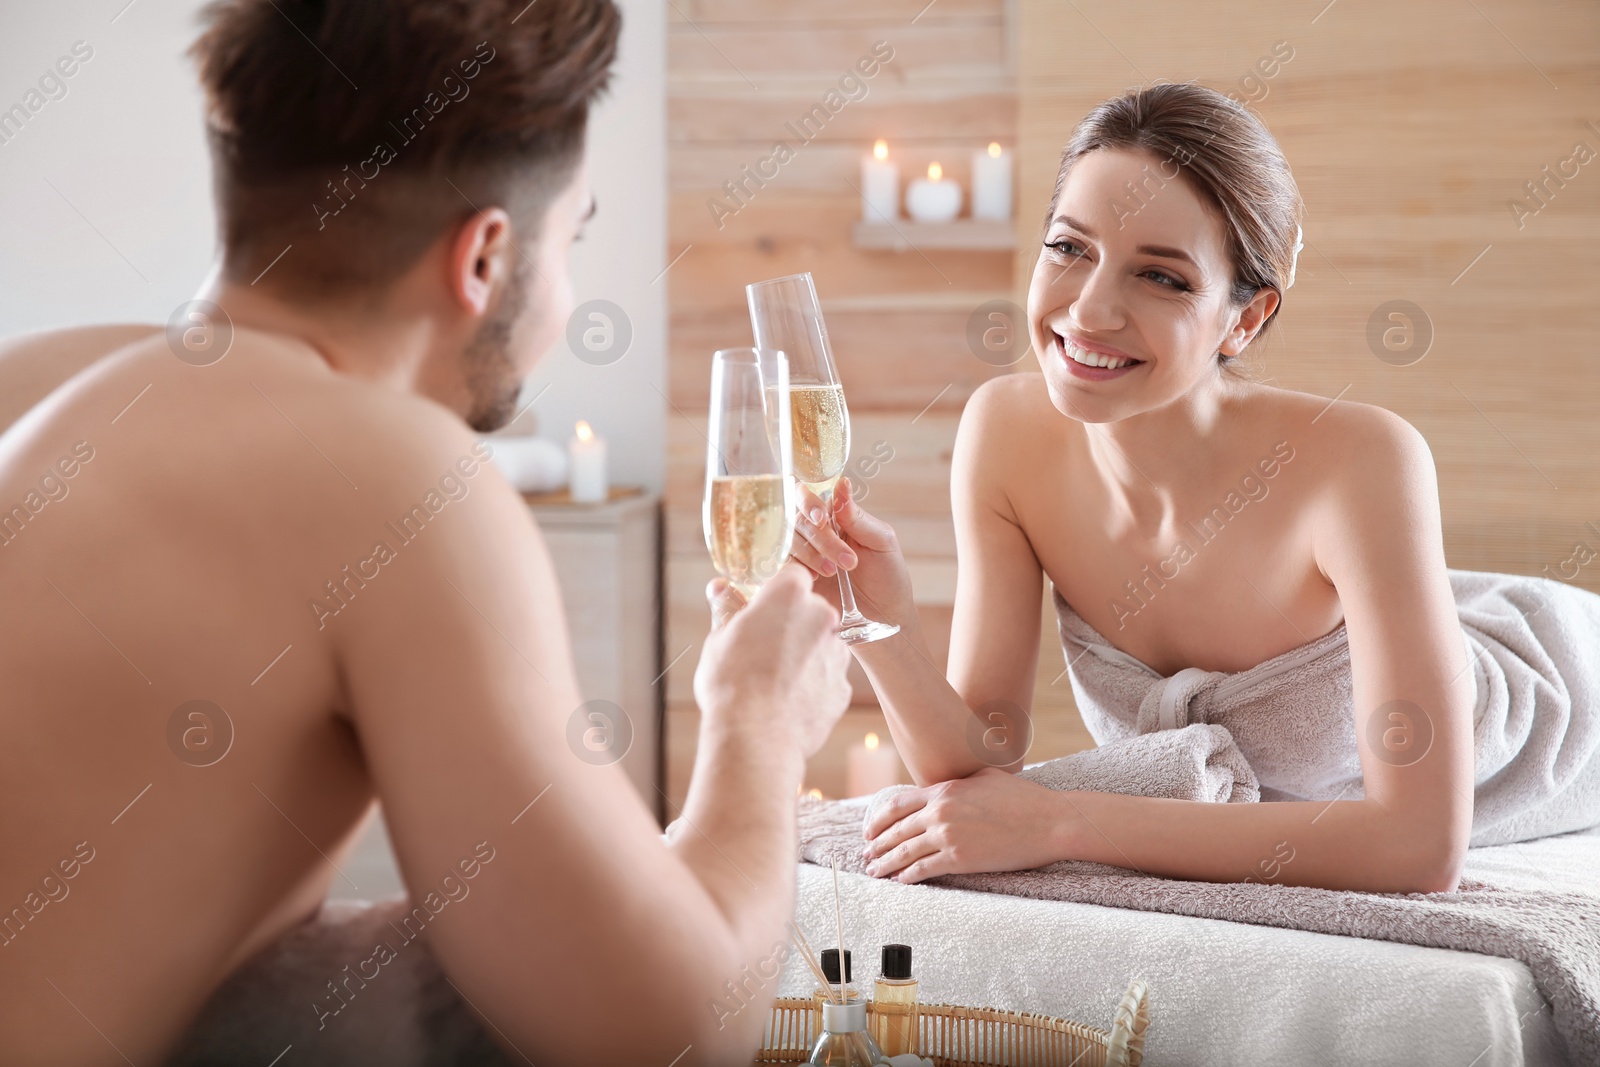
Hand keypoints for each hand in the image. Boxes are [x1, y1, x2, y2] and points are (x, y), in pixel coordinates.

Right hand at [693, 562, 853, 759]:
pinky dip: (812, 686)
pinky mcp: (843, 688)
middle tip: (762, 648)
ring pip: (821, 645)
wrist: (756, 737)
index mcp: (790, 594)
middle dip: (791, 624)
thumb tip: (721, 587)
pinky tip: (787, 701)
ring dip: (803, 654)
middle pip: (810, 610)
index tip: (759, 610)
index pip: (791, 576)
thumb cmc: (732, 682)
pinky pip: (826, 678)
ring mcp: (837, 654)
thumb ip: (728, 608)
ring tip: (773, 680)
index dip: (774, 593)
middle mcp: (823, 617)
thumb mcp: (719, 637)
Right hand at [791, 476, 913, 623]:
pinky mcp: (794, 579)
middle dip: (821, 539)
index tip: (822, 518)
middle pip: (797, 520)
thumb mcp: (881, 542)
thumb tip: (842, 484)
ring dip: (810, 556)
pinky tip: (815, 580)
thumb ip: (857, 516)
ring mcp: (801, 556)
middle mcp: (813, 533)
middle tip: (847, 561)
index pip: (808, 496)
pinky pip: (780, 567)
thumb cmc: (888, 576)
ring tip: (834, 573)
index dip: (808, 503)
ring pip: (788, 542)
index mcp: (834, 517)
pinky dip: (795, 571)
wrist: (884, 618)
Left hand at [861, 767, 1070, 882]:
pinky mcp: (960, 859)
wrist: (1050, 821)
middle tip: (866, 855)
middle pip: (896, 830)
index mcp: (945, 790)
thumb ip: (961, 780)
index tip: (870, 830)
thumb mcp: (986, 776)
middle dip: (877, 845)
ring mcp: (949, 836)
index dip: (879, 819)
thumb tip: (950, 781)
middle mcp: (941, 811)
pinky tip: (900, 881)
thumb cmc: (1024, 798)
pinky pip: (924, 869)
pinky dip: (908, 876)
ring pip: (905, 852)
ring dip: (886, 864)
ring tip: (874, 872)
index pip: (898, 804)